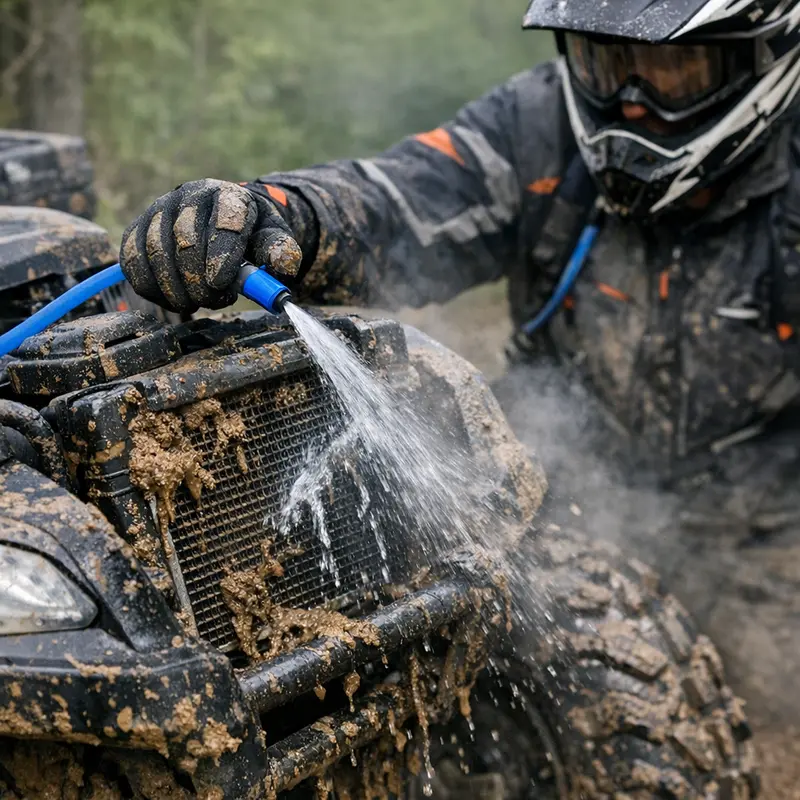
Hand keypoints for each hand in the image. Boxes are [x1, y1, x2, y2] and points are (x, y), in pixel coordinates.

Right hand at [120, 179, 302, 312]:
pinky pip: (133, 262)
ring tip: (197, 302)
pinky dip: (151, 288)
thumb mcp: (273, 238)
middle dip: (198, 279)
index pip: (224, 221)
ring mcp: (159, 211)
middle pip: (185, 239)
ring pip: (155, 252)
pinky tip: (173, 300)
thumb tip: (284, 265)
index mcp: (228, 196)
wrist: (225, 220)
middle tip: (213, 300)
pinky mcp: (137, 229)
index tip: (222, 283)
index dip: (221, 254)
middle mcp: (188, 196)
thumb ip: (281, 251)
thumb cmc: (251, 233)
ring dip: (176, 288)